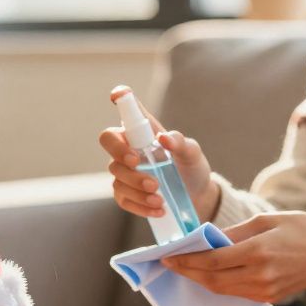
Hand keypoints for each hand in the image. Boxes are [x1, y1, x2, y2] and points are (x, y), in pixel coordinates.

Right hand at [99, 109, 219, 221]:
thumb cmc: (191, 168)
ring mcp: (124, 172)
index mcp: (143, 132)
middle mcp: (129, 149)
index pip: (127, 111)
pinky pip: (123, 199)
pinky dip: (140, 205)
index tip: (118, 96)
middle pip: (108, 142)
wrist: (196, 197)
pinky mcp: (126, 194)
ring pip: (116, 175)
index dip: (120, 100)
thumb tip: (163, 138)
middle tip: (139, 162)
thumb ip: (180, 142)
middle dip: (120, 152)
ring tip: (159, 196)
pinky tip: (158, 208)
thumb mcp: (192, 153)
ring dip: (136, 186)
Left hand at [161, 212, 305, 303]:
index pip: (213, 261)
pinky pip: (236, 294)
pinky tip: (208, 275)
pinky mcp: (270, 298)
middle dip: (188, 272)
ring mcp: (265, 291)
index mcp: (259, 252)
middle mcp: (261, 275)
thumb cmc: (303, 229)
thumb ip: (235, 231)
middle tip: (171, 264)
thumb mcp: (268, 220)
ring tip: (186, 268)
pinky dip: (218, 285)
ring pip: (222, 290)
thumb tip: (207, 239)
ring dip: (200, 280)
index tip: (168, 256)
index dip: (187, 261)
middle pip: (212, 280)